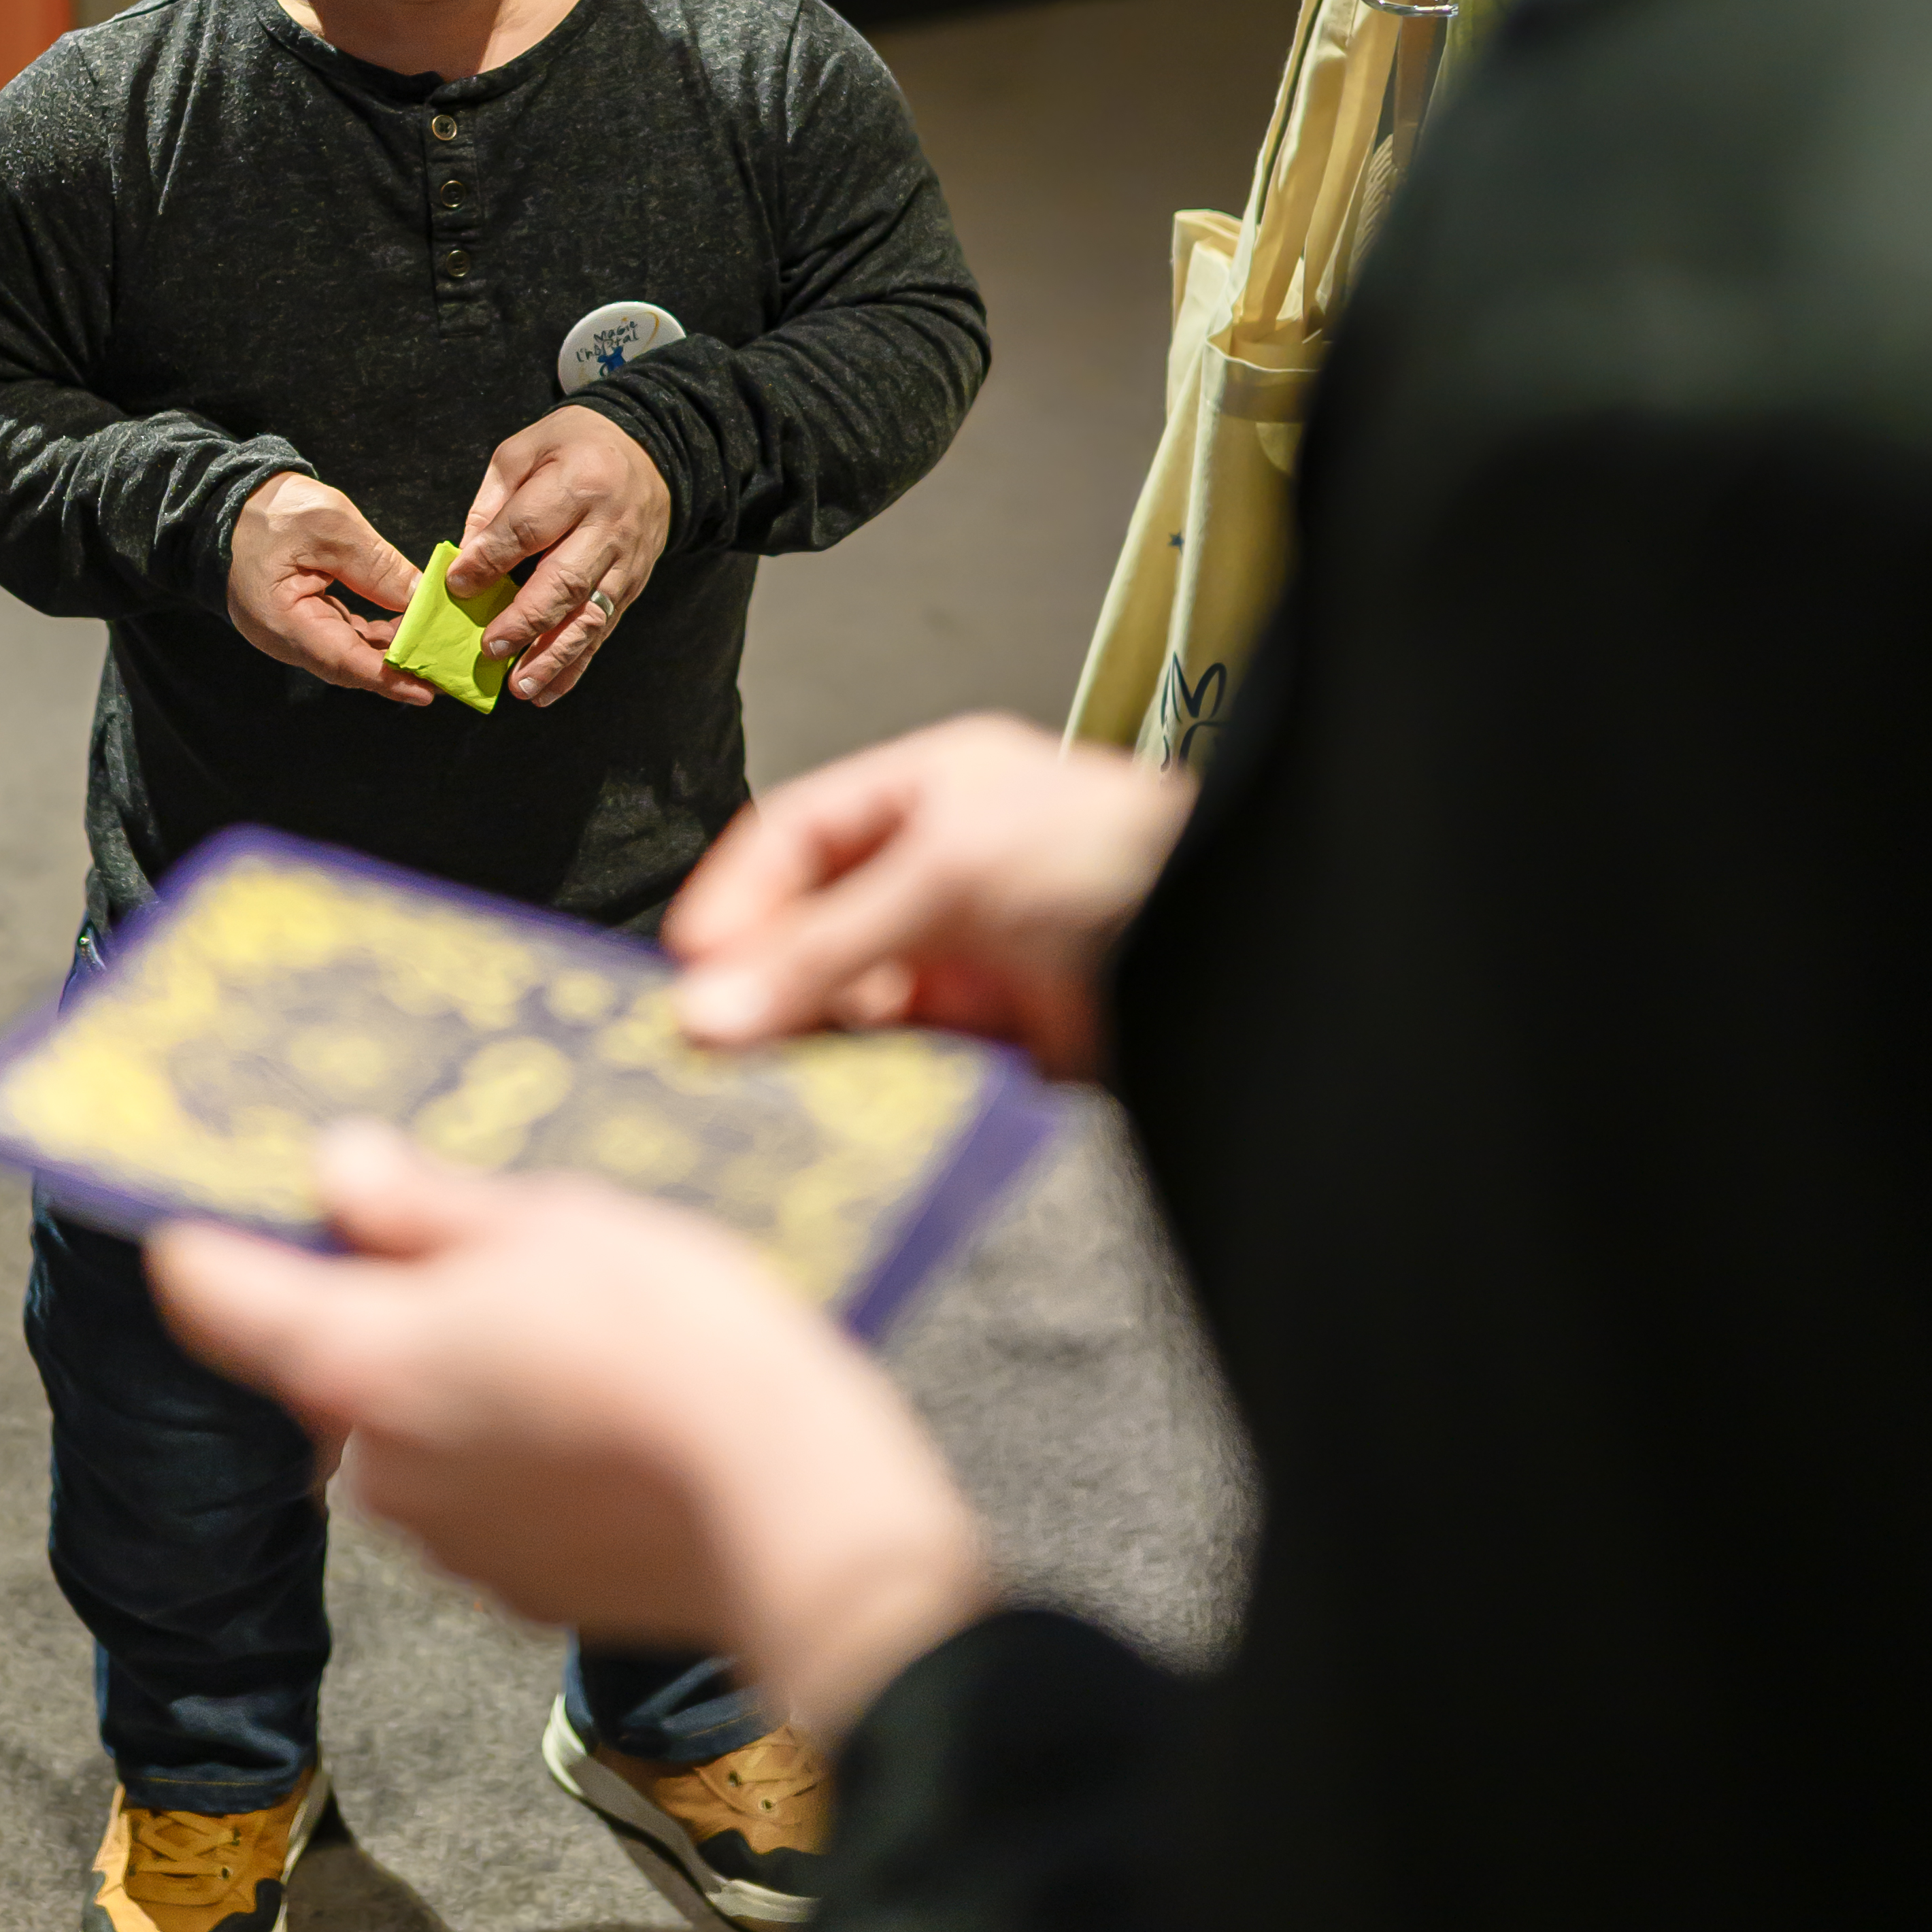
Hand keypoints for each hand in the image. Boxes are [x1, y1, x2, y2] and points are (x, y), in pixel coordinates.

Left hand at [150, 1125, 992, 1741]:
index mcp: (360, 1359)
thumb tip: (341, 1169)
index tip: (210, 1197)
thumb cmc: (681, 1348)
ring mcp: (445, 1541)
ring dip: (460, 1376)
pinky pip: (483, 1494)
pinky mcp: (515, 1587)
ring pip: (412, 1426)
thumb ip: (425, 1203)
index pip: (211, 1293)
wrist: (794, 1511)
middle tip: (489, 1243)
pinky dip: (520, 1449)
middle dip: (383, 1302)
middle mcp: (377, 1466)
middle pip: (327, 1359)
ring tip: (580, 1327)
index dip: (205, 1236)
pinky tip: (608, 1410)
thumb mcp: (553, 1221)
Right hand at [227, 472, 434, 704]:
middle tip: (446, 670)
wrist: (226, 499)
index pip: (343, 661)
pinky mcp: (301, 616)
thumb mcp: (330, 526)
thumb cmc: (270, 509)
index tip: (427, 689)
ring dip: (391, 651)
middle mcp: (285, 637)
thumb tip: (423, 600)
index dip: (387, 678)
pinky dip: (375, 633)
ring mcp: (292, 630)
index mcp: (283, 621)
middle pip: (350, 664)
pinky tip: (408, 626)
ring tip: (436, 648)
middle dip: (398, 668)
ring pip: (349, 651)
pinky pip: (343, 633)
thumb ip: (377, 566)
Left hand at [448, 404, 672, 705]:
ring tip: (521, 686)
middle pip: (565, 579)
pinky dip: (577, 664)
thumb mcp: (525, 451)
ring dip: (554, 655)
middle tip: (490, 648)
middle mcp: (609, 525)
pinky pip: (604, 630)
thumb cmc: (573, 447)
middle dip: (526, 619)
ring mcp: (626, 561)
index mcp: (579, 481)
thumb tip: (465, 561)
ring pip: (589, 615)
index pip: (529, 528)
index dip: (491, 559)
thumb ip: (493, 503)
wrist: (650, 452)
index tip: (457, 585)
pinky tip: (549, 690)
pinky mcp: (633, 586)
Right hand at [666, 714, 1193, 1078]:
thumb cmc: (1123, 854)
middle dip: (764, 995)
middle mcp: (944, 884)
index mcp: (928, 802)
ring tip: (765, 1101)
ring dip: (812, 1061)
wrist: (1244, 944)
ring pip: (856, 1025)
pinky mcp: (1005, 1059)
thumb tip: (708, 1007)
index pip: (794, 845)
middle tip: (706, 1054)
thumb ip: (826, 946)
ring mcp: (975, 972)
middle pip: (817, 943)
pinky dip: (874, 1108)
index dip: (736, 903)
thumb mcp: (951, 875)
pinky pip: (912, 1086)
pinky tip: (843, 1128)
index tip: (687, 972)